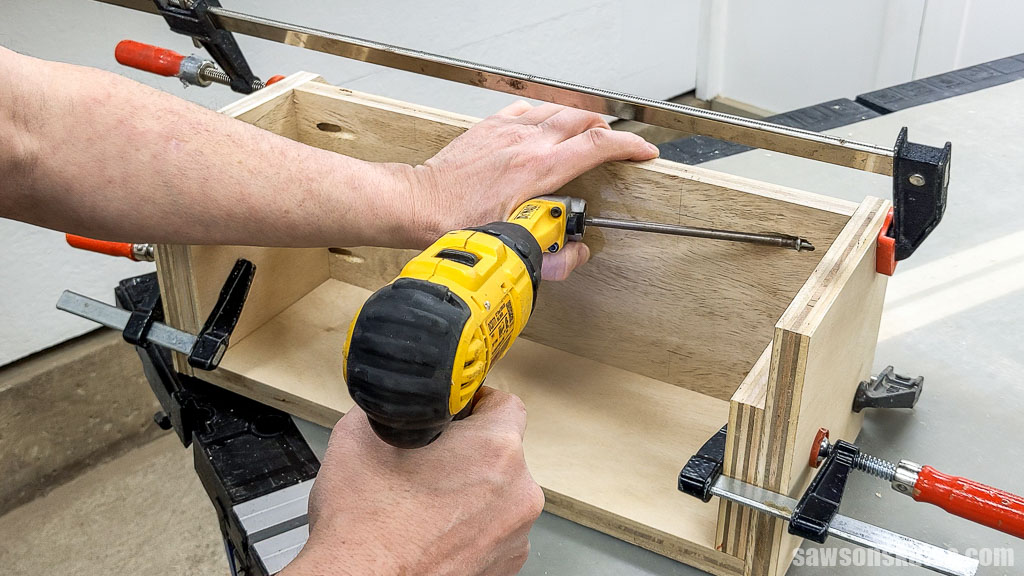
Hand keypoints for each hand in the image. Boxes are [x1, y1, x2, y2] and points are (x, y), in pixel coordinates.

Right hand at [283, 387, 541, 575]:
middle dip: (467, 451)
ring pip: (497, 492)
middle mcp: (518, 492)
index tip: (453, 414)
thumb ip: (392, 406)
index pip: (506, 402)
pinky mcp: (504, 564)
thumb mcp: (359, 435)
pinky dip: (469, 525)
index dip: (473, 403)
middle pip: (501, 451)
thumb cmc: (365, 529)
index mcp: (496, 450)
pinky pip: (492, 527)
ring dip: (469, 490)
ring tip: (423, 501)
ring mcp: (515, 534)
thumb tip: (396, 401)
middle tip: (426, 461)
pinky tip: (432, 528)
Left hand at [410, 101, 658, 279]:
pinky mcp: (489, 126)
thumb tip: (576, 256)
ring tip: (587, 133)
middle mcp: (525, 143)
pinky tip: (545, 124)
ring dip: (579, 119)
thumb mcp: (511, 246)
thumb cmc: (456, 224)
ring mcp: (506, 130)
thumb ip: (550, 257)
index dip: (629, 146)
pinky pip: (527, 109)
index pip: (597, 146)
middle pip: (583, 120)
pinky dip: (545, 114)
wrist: (418, 204)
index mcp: (538, 169)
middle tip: (617, 145)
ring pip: (557, 110)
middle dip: (608, 131)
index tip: (643, 152)